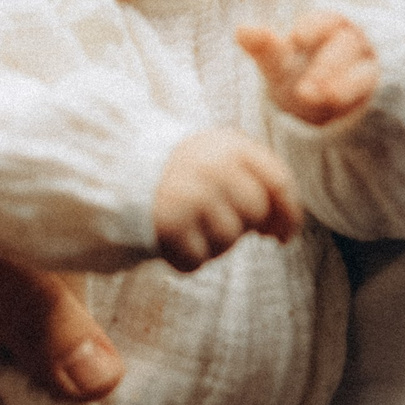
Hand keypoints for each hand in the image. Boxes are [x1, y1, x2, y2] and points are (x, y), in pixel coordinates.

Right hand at [153, 128, 301, 270]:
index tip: (282, 236)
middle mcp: (213, 167)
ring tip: (190, 229)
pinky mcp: (169, 225)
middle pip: (255, 213)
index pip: (278, 182)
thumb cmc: (178, 170)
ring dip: (213, 245)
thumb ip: (253, 179)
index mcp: (230, 145)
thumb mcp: (216, 155)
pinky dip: (186, 259)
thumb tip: (280, 227)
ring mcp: (191, 195)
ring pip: (228, 239)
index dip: (289, 214)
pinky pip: (197, 260)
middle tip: (215, 223)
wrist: (115, 170)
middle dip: (242, 226)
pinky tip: (173, 243)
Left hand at [237, 12, 377, 125]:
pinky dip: (360, 99)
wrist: (317, 117)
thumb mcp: (279, 66)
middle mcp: (352, 44)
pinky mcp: (380, 94)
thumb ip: (264, 48)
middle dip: (326, 66)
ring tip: (324, 99)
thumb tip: (240, 29)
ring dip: (344, 86)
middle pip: (346, 46)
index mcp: (327, 29)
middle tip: (306, 89)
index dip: (314, 27)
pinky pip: (376, 94)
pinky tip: (344, 109)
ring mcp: (368, 68)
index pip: (326, 20)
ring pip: (364, 71)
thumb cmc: (297, 81)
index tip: (297, 38)